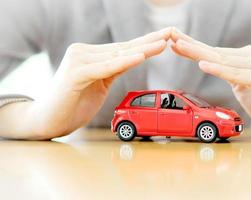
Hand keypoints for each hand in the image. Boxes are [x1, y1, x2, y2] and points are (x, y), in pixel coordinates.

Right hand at [8, 28, 169, 138]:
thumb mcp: (100, 84)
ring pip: (117, 55)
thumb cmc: (73, 104)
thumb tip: (133, 58)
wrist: (47, 120)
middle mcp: (84, 52)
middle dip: (150, 40)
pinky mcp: (75, 74)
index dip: (147, 42)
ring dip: (143, 49)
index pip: (124, 48)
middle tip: (173, 32)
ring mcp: (78, 61)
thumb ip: (113, 70)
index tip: (167, 37)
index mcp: (91, 55)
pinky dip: (123, 62)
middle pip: (124, 47)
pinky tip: (140, 56)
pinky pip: (106, 68)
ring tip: (164, 42)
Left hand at [171, 28, 250, 136]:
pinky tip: (203, 64)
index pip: (216, 52)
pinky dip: (219, 70)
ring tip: (178, 45)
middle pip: (216, 52)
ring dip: (198, 54)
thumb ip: (230, 72)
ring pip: (223, 60)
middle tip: (169, 36)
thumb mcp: (243, 86)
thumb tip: (208, 63)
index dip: (193, 47)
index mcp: (248, 56)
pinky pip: (237, 75)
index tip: (173, 41)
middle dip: (190, 45)